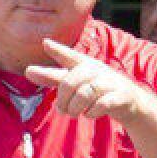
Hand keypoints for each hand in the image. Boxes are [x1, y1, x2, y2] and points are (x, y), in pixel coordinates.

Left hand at [24, 39, 151, 124]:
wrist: (129, 101)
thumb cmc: (96, 88)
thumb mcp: (75, 80)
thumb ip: (52, 76)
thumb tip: (27, 71)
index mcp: (84, 64)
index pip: (70, 56)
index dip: (57, 50)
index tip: (44, 43)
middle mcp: (96, 69)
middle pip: (69, 82)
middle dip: (62, 100)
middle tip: (62, 110)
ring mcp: (109, 82)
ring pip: (83, 94)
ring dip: (74, 108)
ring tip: (74, 113)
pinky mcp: (120, 95)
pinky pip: (100, 105)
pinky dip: (90, 113)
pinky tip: (89, 114)